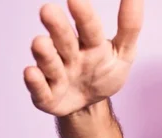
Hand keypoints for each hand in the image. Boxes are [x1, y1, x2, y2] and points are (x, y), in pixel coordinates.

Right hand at [24, 0, 143, 116]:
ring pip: (49, 61)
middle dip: (57, 27)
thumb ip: (130, 26)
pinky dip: (35, 82)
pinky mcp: (45, 95)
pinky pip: (39, 89)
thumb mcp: (123, 53)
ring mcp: (55, 74)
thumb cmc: (103, 72)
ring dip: (45, 53)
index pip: (89, 26)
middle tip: (48, 10)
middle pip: (63, 39)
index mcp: (90, 42)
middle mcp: (68, 54)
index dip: (84, 14)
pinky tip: (32, 73)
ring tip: (41, 43)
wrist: (88, 104)